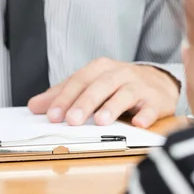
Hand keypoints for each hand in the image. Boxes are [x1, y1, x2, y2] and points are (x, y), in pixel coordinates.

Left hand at [28, 58, 179, 127]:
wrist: (159, 83)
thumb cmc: (118, 85)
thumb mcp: (90, 85)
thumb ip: (63, 95)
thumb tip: (34, 106)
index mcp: (100, 69)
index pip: (79, 81)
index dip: (64, 98)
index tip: (52, 116)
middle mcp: (119, 74)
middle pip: (100, 85)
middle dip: (85, 103)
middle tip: (72, 120)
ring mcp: (139, 86)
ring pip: (124, 94)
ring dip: (112, 107)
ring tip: (101, 121)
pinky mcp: (156, 101)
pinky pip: (151, 108)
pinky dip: (146, 115)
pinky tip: (139, 124)